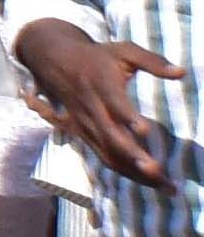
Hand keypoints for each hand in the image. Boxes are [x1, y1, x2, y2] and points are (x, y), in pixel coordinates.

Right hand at [23, 16, 185, 183]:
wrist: (54, 61)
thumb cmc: (97, 57)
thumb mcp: (123, 50)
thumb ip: (152, 61)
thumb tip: (182, 72)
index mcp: (101, 84)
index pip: (114, 103)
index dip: (127, 116)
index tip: (144, 129)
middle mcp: (92, 108)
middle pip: (111, 136)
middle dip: (133, 155)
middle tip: (157, 170)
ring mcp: (86, 125)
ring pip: (108, 153)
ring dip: (134, 171)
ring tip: (163, 186)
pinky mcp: (84, 135)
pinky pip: (105, 158)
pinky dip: (126, 172)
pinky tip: (149, 182)